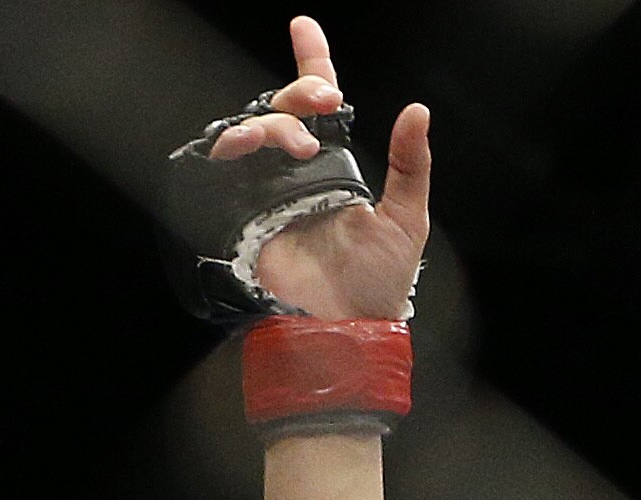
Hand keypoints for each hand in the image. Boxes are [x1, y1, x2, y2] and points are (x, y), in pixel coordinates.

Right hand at [210, 16, 431, 322]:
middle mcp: (297, 173)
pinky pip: (223, 166)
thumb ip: (410, 166)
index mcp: (335, 168)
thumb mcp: (405, 218)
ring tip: (296, 144)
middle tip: (321, 100)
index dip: (312, 65)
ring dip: (271, 123)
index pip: (321, 108)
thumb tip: (418, 111)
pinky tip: (245, 145)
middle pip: (284, 110)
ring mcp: (267, 190)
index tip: (304, 26)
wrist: (348, 328)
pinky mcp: (241, 212)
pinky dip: (230, 146)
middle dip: (299, 92)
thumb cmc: (379, 283)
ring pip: (254, 130)